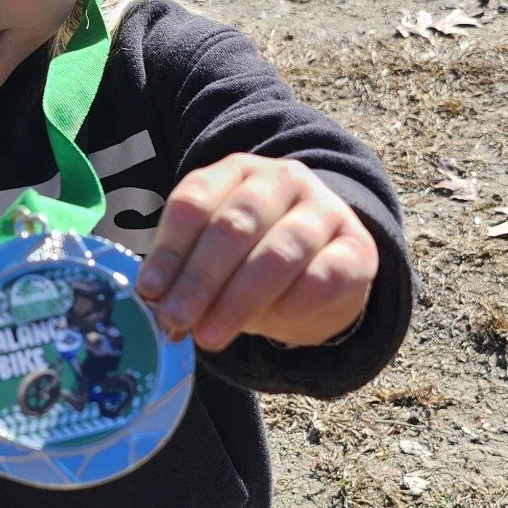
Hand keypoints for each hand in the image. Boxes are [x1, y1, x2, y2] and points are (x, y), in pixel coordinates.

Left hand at [137, 155, 377, 351]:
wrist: (326, 267)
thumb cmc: (253, 259)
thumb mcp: (214, 258)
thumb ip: (185, 272)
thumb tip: (155, 304)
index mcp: (236, 171)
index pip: (196, 200)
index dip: (170, 249)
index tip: (150, 291)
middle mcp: (282, 180)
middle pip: (235, 225)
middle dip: (201, 278)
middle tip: (176, 320)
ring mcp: (325, 210)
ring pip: (279, 251)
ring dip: (239, 299)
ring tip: (211, 336)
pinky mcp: (357, 249)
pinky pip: (322, 278)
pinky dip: (290, 306)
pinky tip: (269, 328)